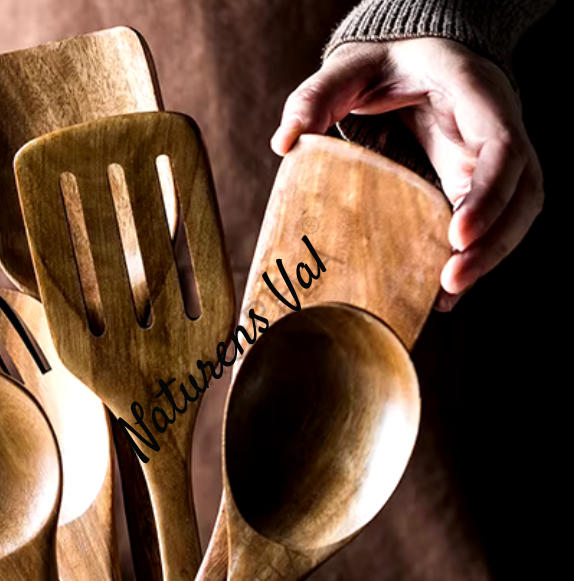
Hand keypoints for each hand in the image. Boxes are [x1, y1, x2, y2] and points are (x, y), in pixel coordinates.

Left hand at [272, 38, 543, 309]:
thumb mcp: (351, 67)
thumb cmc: (387, 62)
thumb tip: (284, 142)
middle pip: (521, 191)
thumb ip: (316, 97)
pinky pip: (490, 224)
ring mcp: (489, 159)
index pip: (501, 148)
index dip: (487, 194)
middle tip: (451, 282)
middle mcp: (495, 128)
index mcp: (475, 95)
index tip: (458, 235)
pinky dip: (474, 258)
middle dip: (493, 241)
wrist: (413, 57)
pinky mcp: (474, 183)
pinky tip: (444, 293)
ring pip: (515, 213)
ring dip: (488, 257)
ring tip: (447, 296)